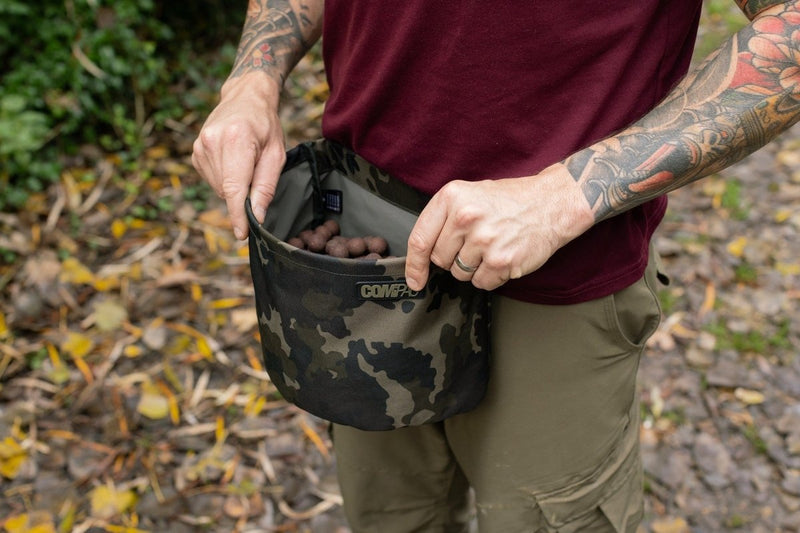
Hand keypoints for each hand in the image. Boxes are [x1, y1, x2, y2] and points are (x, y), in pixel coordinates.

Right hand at [192, 75, 284, 239]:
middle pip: (226, 191)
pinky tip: (233, 161)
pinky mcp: (195, 152)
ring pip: (219, 188)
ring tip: (245, 162)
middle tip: (257, 174)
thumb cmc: (266, 125)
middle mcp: (212, 142)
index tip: (242, 233)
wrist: (245, 98)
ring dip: (234, 186)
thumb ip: (265, 186)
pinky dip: (225, 179)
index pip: (233, 187)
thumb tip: (256, 216)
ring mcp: (199, 147)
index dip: (238, 214)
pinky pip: (212, 180)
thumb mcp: (276, 154)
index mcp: (235, 139)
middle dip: (243, 195)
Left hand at [404, 164, 593, 290]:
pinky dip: (491, 276)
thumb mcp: (470, 194)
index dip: (414, 265)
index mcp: (452, 197)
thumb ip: (444, 219)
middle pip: (440, 260)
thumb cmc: (510, 200)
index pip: (420, 239)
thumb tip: (421, 254)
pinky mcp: (502, 260)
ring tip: (492, 247)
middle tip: (476, 243)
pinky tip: (503, 257)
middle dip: (454, 258)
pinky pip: (482, 283)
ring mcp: (484, 240)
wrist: (552, 203)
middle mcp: (465, 217)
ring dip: (473, 268)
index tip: (414, 279)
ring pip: (460, 274)